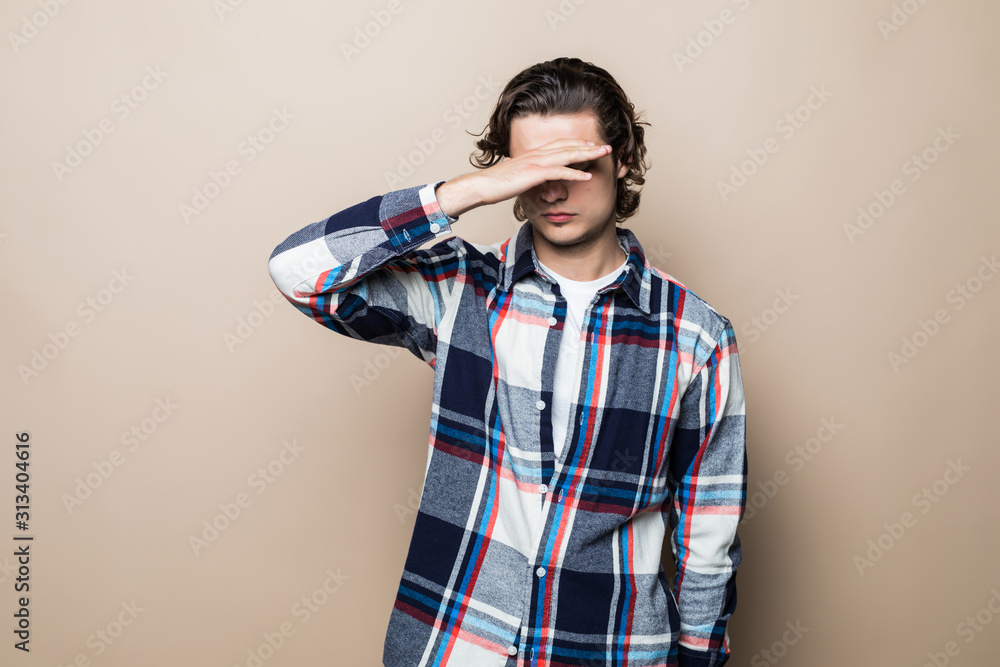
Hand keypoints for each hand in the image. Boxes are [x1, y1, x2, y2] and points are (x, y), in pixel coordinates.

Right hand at [436, 138, 611, 217]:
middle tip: (606, 146)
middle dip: (588, 146)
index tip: (590, 144)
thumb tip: (520, 173)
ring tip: (604, 155)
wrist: (480, 186)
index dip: (576, 143)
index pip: (559, 144)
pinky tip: (588, 176)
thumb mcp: (512, 176)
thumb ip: (521, 173)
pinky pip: (559, 172)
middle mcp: (536, 154)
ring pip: (567, 155)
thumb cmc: (493, 184)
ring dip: (588, 154)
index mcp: (532, 154)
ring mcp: (536, 162)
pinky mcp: (534, 174)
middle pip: (568, 146)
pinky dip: (575, 173)